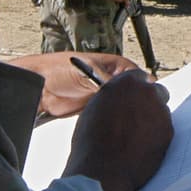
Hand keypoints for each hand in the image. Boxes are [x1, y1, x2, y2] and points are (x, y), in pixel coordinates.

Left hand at [6, 51, 141, 117]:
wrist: (39, 86)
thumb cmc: (59, 68)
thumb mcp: (89, 72)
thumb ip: (109, 81)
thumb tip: (127, 90)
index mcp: (114, 65)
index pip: (138, 76)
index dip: (145, 87)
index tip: (151, 99)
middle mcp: (111, 79)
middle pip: (131, 92)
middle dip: (136, 102)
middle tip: (142, 113)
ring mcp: (103, 95)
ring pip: (121, 105)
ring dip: (122, 112)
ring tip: (130, 121)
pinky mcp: (94, 108)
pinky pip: (108, 114)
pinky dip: (111, 119)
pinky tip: (115, 125)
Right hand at [62, 69, 173, 190]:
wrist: (102, 172)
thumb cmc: (91, 143)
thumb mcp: (94, 109)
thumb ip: (112, 97)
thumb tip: (119, 99)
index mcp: (125, 83)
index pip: (138, 77)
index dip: (136, 90)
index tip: (135, 98)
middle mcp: (146, 92)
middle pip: (156, 92)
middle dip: (150, 102)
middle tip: (139, 118)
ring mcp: (160, 112)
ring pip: (162, 111)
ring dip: (153, 120)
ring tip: (136, 138)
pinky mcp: (169, 132)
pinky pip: (165, 129)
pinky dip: (157, 136)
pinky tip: (143, 148)